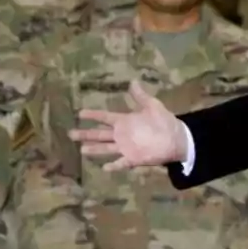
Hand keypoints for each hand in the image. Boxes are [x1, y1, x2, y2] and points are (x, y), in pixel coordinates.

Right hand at [69, 81, 186, 171]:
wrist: (177, 139)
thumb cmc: (165, 121)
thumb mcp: (152, 106)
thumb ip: (140, 96)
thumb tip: (132, 81)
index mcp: (125, 121)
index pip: (105, 117)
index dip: (93, 115)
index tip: (79, 112)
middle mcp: (122, 135)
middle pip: (100, 135)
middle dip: (86, 134)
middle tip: (70, 133)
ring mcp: (126, 147)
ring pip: (106, 149)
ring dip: (94, 149)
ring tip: (82, 149)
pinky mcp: (133, 159)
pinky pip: (121, 163)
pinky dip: (113, 166)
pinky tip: (104, 167)